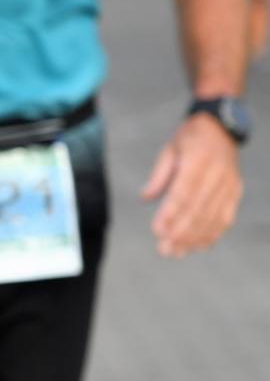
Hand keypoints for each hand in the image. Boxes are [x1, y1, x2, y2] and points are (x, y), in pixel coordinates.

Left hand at [141, 113, 242, 256]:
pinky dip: (213, 233)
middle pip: (198, 209)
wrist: (222, 127)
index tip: (157, 231)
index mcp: (198, 160)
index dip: (171, 213)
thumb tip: (145, 199)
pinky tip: (200, 246)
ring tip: (177, 253)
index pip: (183, 192)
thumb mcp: (170, 149)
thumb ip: (159, 175)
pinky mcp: (235, 191)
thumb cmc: (190, 139)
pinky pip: (226, 216)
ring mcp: (229, 184)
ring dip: (194, 238)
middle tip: (164, 250)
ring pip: (212, 216)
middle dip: (180, 232)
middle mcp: (217, 174)